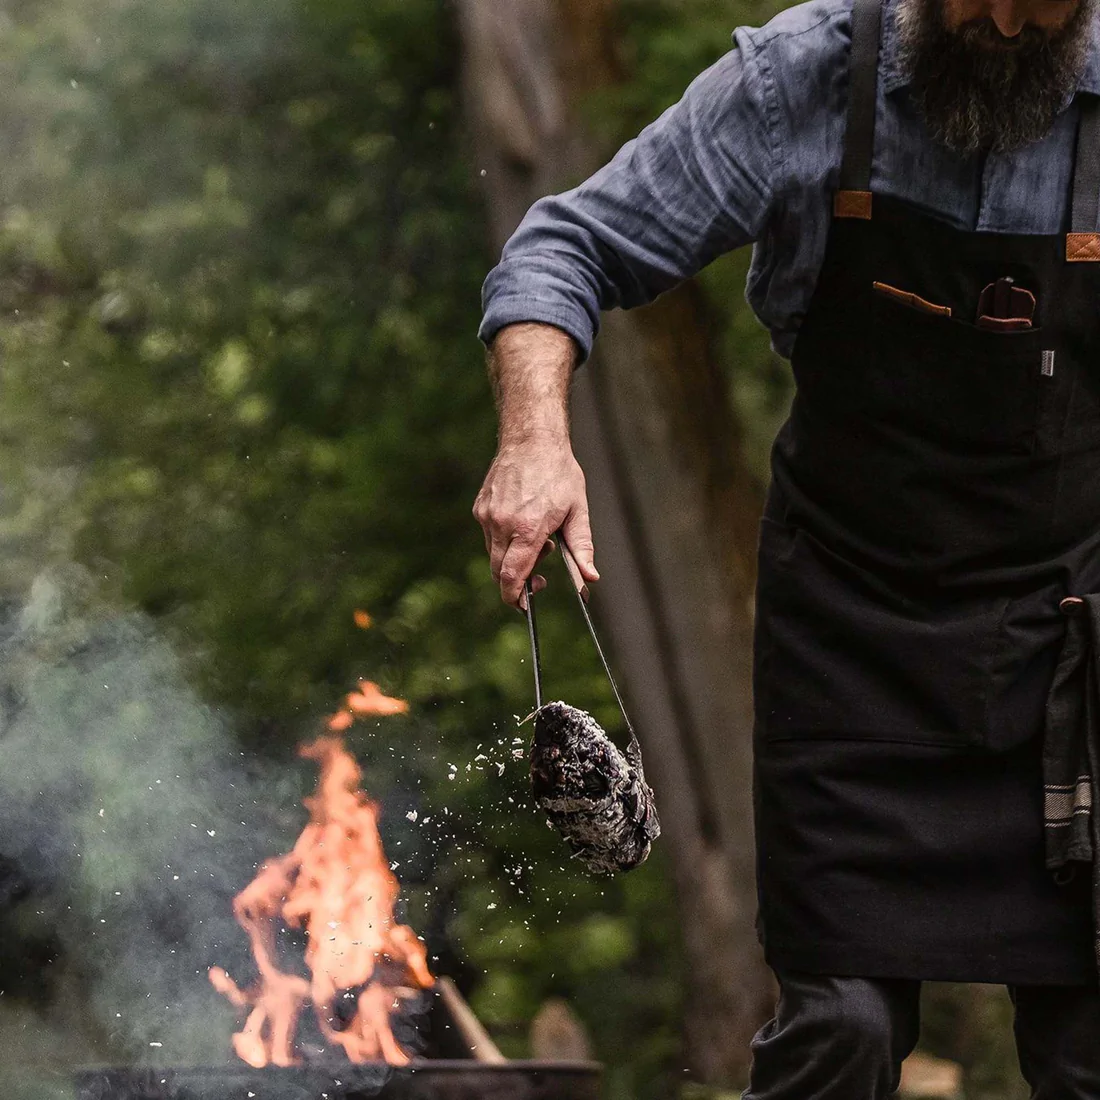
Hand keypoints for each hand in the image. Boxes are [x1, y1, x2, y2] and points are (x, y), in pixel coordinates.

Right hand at [472, 434, 599, 610]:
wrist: (532, 439)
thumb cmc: (559, 473)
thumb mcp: (578, 511)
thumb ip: (582, 548)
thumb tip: (590, 578)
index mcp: (528, 529)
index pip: (513, 576)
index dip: (516, 597)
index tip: (524, 607)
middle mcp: (502, 524)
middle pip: (500, 572)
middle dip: (517, 583)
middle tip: (540, 579)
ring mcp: (488, 516)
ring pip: (494, 555)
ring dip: (513, 559)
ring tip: (538, 539)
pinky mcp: (480, 508)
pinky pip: (489, 536)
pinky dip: (504, 541)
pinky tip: (524, 524)